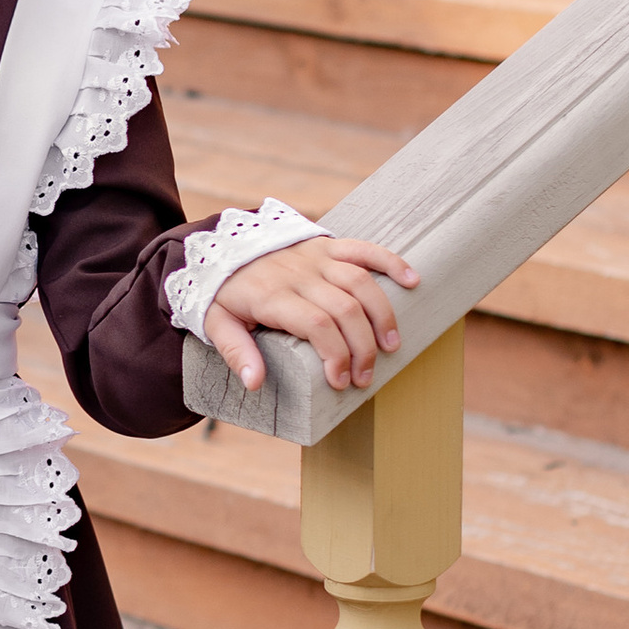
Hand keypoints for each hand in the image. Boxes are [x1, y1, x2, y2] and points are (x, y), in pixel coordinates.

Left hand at [204, 236, 418, 394]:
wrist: (220, 246)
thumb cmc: (224, 292)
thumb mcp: (216, 323)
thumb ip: (235, 352)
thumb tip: (255, 384)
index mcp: (272, 296)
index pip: (317, 326)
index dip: (337, 355)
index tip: (341, 382)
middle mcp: (299, 274)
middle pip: (345, 310)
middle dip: (363, 348)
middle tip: (366, 377)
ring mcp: (315, 257)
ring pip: (361, 282)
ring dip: (382, 316)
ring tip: (392, 346)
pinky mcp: (326, 245)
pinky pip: (364, 248)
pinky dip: (391, 262)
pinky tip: (412, 281)